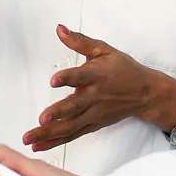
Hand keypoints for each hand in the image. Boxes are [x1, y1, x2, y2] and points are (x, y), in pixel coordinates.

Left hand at [22, 25, 175, 151]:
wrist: (145, 93)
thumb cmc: (124, 70)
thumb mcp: (104, 50)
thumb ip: (80, 42)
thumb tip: (60, 29)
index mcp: (96, 76)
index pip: (81, 77)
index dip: (67, 78)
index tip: (54, 80)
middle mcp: (94, 97)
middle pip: (73, 107)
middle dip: (57, 114)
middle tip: (42, 119)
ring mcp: (93, 114)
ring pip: (69, 126)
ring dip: (49, 134)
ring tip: (30, 139)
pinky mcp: (92, 125)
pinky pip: (72, 135)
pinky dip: (55, 142)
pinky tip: (38, 146)